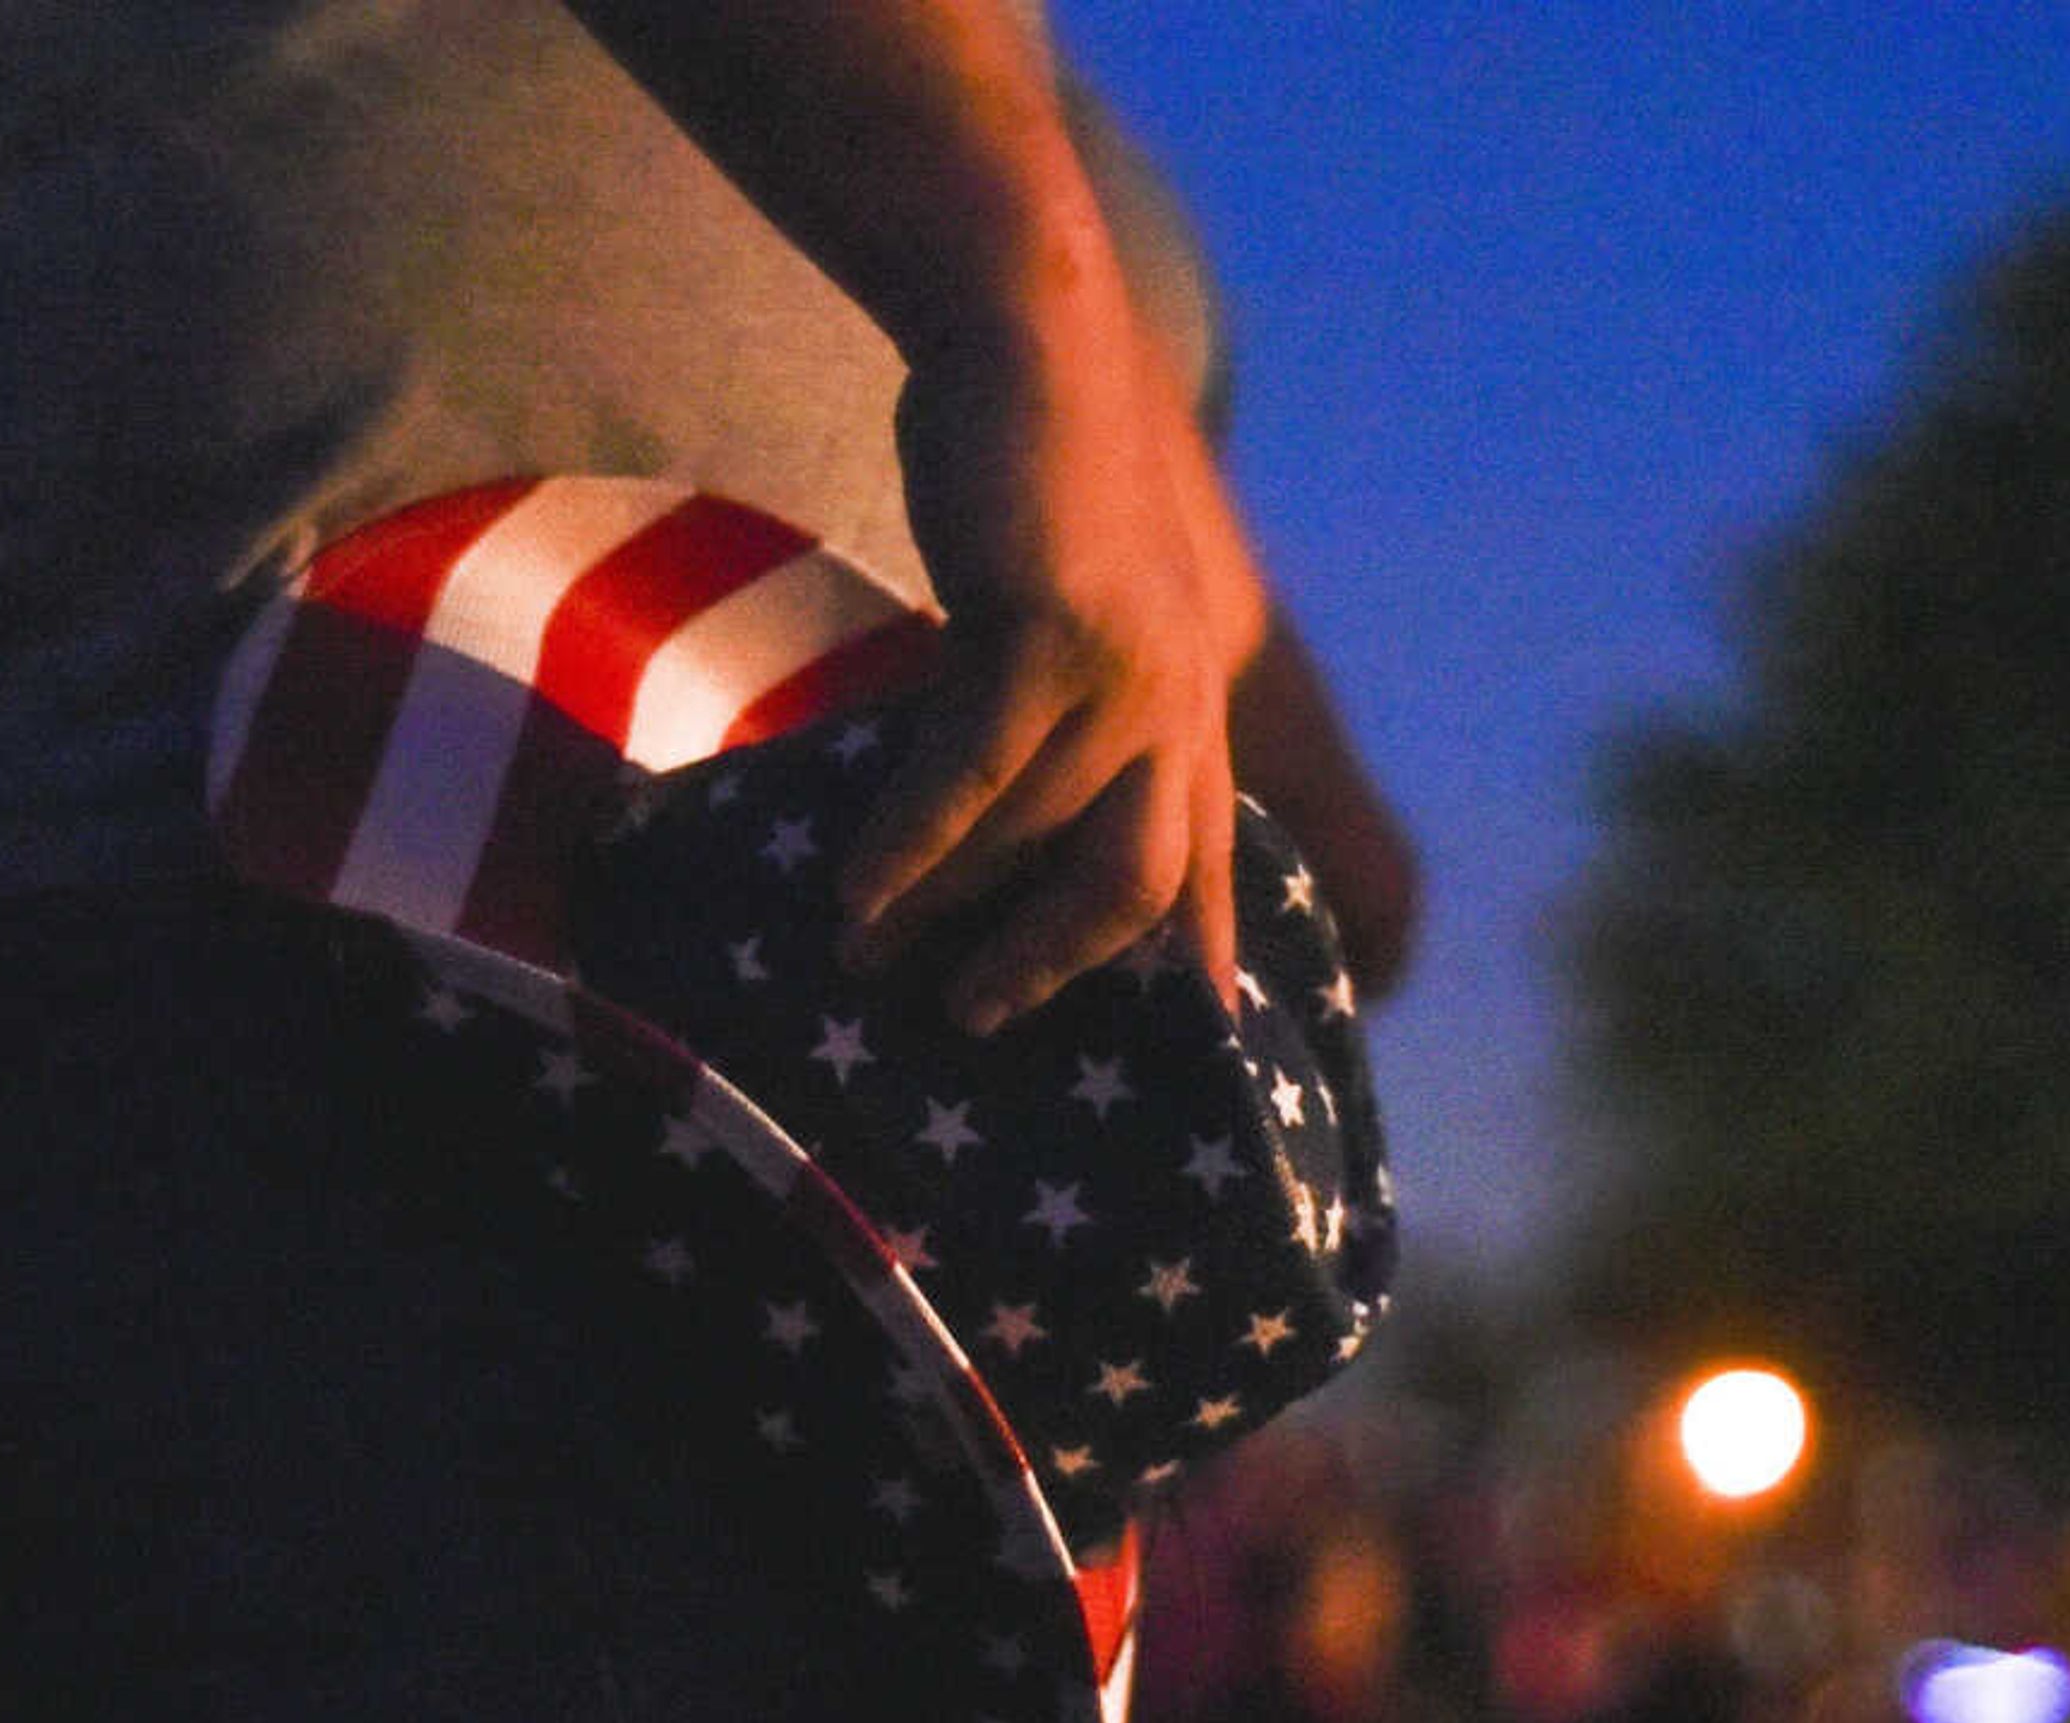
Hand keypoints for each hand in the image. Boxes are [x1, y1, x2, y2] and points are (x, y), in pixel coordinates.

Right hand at [836, 311, 1267, 1033]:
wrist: (1028, 340)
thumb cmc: (1029, 476)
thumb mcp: (1064, 606)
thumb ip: (1050, 702)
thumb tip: (976, 815)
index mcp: (1195, 696)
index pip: (1208, 849)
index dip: (1202, 949)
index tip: (1197, 1036)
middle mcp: (1183, 696)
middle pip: (1139, 880)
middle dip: (1057, 962)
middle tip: (977, 1017)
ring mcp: (1127, 667)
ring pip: (1039, 835)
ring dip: (949, 907)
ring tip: (871, 957)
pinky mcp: (1055, 631)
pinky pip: (977, 770)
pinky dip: (915, 840)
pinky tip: (861, 889)